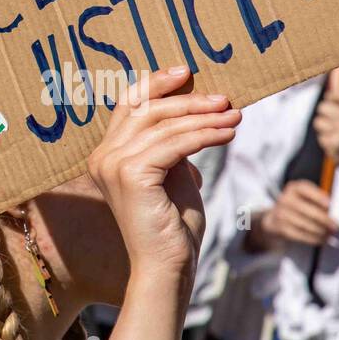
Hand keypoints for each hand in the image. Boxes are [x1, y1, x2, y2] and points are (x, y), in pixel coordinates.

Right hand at [87, 67, 240, 283]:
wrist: (167, 267)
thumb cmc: (173, 227)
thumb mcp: (174, 175)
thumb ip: (174, 145)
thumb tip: (198, 113)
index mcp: (107, 154)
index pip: (129, 104)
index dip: (156, 83)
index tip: (187, 72)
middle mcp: (104, 156)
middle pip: (146, 108)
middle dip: (188, 99)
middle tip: (224, 99)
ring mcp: (114, 165)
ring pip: (165, 125)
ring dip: (205, 117)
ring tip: (235, 116)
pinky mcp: (132, 175)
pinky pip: (176, 144)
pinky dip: (206, 135)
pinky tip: (228, 133)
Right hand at [253, 179, 338, 249]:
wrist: (275, 219)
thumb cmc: (298, 207)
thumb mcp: (305, 198)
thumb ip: (319, 201)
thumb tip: (336, 211)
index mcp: (294, 188)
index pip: (305, 189)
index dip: (318, 196)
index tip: (330, 205)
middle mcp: (285, 199)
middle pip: (308, 210)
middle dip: (325, 220)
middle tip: (337, 226)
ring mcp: (281, 214)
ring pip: (305, 225)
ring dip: (321, 231)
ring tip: (331, 234)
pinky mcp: (280, 228)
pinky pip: (300, 235)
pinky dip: (313, 238)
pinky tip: (322, 239)